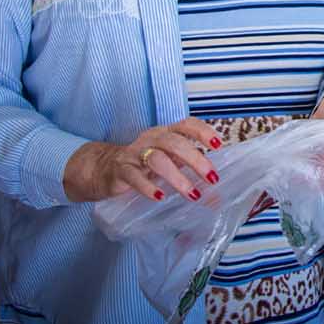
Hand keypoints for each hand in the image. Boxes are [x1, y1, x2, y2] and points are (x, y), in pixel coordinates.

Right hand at [63, 117, 222, 203]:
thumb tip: (217, 199)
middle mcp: (151, 139)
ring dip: (176, 176)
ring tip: (191, 194)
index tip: (218, 145)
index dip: (203, 132)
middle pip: (175, 142)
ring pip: (156, 159)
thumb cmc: (144, 166)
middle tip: (211, 178)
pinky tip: (160, 197)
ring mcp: (135, 154)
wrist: (104, 169)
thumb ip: (191, 177)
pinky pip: (134, 176)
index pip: (186, 124)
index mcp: (166, 133)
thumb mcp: (169, 166)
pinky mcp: (121, 171)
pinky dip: (148, 186)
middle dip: (196, 159)